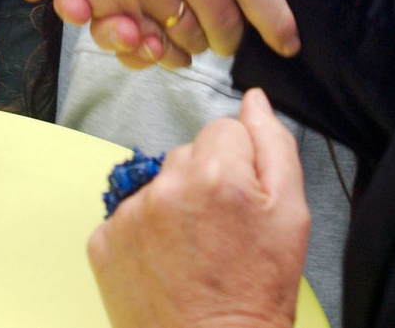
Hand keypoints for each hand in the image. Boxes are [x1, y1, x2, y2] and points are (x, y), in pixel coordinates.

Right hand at [0, 0, 298, 64]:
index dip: (275, 18)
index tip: (286, 44)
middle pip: (226, 21)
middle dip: (220, 41)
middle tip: (208, 42)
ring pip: (185, 39)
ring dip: (177, 47)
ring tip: (154, 30)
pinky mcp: (118, 1)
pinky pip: (146, 46)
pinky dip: (141, 49)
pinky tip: (127, 30)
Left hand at [88, 89, 308, 327]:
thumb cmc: (258, 294)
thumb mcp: (291, 218)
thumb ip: (274, 145)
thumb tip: (255, 99)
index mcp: (217, 174)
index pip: (224, 131)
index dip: (239, 167)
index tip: (241, 205)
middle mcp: (167, 186)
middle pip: (188, 155)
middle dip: (205, 182)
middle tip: (221, 235)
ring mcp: (129, 213)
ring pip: (157, 183)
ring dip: (173, 205)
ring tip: (194, 253)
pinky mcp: (102, 240)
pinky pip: (127, 214)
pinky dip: (143, 232)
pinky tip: (165, 263)